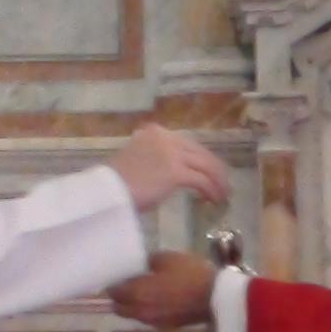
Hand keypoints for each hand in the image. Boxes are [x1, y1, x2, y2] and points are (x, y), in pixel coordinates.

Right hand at [108, 125, 229, 208]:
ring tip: (222, 194)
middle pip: (201, 152)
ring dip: (217, 181)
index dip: (202, 159)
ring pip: (206, 165)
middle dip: (215, 170)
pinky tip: (213, 199)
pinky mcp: (175, 171)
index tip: (210, 171)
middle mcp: (166, 137)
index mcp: (156, 132)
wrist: (107, 191)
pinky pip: (201, 180)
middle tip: (223, 184)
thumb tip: (180, 170)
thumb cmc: (117, 182)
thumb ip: (159, 158)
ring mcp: (171, 153)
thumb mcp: (140, 159)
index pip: (188, 144)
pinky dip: (210, 190)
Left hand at [111, 250, 218, 327]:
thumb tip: (143, 265)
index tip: (119, 275)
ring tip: (144, 291)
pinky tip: (159, 299)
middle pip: (119, 308)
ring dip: (134, 305)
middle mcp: (139, 311)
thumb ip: (148, 261)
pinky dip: (148, 310)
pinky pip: (148, 318)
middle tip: (128, 285)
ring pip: (134, 315)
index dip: (113, 283)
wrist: (216, 298)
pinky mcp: (166, 326)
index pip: (113, 292)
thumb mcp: (167, 258)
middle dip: (120, 298)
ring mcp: (153, 321)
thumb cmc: (190, 274)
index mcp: (136, 294)